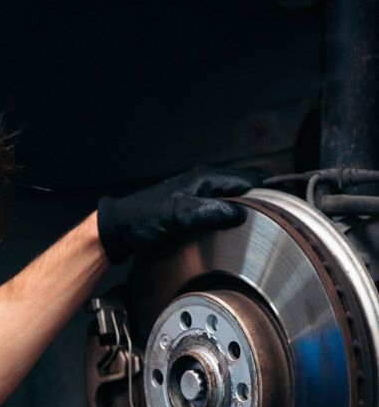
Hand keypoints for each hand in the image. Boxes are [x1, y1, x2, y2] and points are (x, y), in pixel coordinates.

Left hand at [97, 165, 264, 264]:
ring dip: (249, 206)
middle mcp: (205, 181)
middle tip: (280, 216)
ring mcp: (200, 193)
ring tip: (264, 223)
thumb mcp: (179, 216)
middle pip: (246, 184)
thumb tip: (240, 213)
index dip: (269, 193)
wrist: (121, 227)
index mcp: (206, 178)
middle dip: (264, 198)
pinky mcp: (194, 206)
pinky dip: (235, 213)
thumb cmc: (144, 219)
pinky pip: (223, 205)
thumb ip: (209, 212)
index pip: (250, 179)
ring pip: (235, 195)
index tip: (284, 207)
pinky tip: (237, 227)